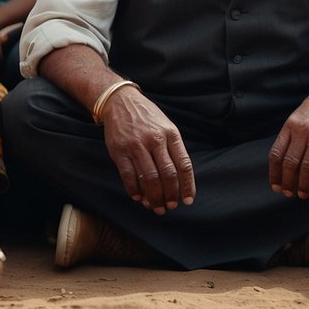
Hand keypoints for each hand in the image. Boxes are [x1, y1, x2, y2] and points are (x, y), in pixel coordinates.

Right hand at [100, 88, 195, 214]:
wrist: (120, 101)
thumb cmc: (147, 118)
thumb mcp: (166, 127)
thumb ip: (173, 149)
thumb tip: (179, 180)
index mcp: (171, 134)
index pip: (184, 165)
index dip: (187, 186)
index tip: (188, 200)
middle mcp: (155, 140)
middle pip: (167, 175)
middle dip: (170, 195)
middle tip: (170, 207)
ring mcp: (136, 146)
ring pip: (149, 179)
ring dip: (154, 197)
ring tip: (155, 206)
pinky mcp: (119, 151)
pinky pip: (129, 176)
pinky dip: (134, 190)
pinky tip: (139, 197)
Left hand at [268, 83, 308, 198]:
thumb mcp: (297, 116)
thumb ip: (290, 135)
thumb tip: (281, 161)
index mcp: (290, 127)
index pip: (276, 155)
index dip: (274, 174)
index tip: (275, 186)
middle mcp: (303, 132)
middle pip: (291, 164)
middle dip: (288, 183)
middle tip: (289, 194)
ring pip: (308, 168)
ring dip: (304, 185)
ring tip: (303, 194)